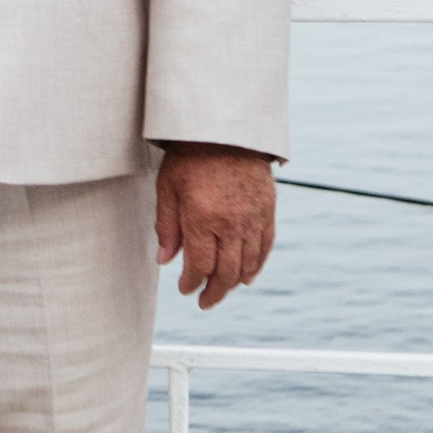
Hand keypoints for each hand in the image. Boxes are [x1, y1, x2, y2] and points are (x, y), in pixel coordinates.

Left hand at [155, 144, 276, 309]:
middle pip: (226, 272)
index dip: (192, 283)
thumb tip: (165, 261)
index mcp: (203, 218)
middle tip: (204, 302)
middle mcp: (232, 223)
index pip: (200, 266)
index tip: (185, 289)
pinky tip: (248, 276)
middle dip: (214, 292)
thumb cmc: (189, 157)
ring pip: (248, 263)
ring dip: (235, 282)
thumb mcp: (167, 189)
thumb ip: (167, 227)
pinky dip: (258, 264)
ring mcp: (253, 217)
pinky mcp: (268, 209)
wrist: (225, 129)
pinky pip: (266, 245)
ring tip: (223, 290)